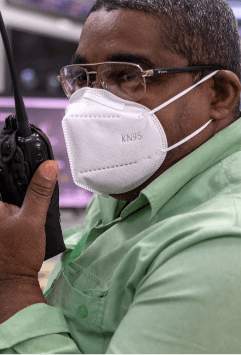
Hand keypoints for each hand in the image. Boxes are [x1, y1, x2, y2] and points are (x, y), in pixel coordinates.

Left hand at [0, 160, 57, 281]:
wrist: (13, 282)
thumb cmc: (18, 255)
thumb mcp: (33, 220)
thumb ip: (40, 192)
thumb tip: (48, 166)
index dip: (8, 158)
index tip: (20, 145)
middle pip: (3, 179)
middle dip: (14, 172)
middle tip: (34, 165)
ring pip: (6, 189)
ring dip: (16, 183)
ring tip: (35, 177)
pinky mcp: (0, 221)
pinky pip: (7, 200)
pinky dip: (16, 194)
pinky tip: (28, 196)